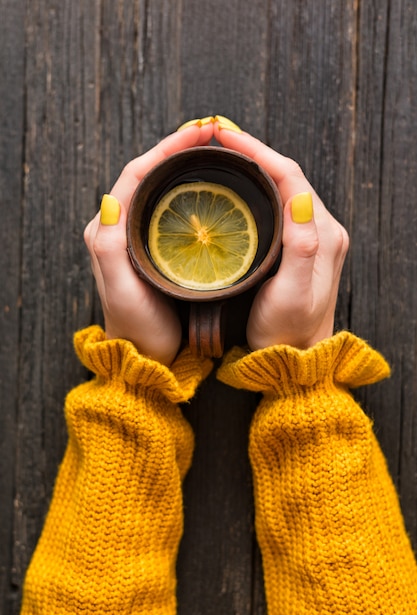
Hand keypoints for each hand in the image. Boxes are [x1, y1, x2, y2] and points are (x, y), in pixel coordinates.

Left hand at [84, 122, 213, 364]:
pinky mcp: (151, 248)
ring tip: (212, 151)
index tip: (197, 134)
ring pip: (158, 188)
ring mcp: (135, 237)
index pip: (135, 175)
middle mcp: (117, 228)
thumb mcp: (123, 290)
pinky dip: (187, 189)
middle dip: (176, 149)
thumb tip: (111, 198)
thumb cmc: (137, 327)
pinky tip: (208, 187)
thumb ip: (109, 246)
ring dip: (182, 165)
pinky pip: (167, 207)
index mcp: (106, 230)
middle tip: (210, 134)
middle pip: (147, 174)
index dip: (166, 149)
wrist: (146, 356)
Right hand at [214, 122, 348, 349]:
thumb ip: (300, 248)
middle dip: (255, 151)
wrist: (295, 358)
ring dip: (257, 166)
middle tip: (219, 138)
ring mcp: (313, 238)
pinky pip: (281, 205)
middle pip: (289, 176)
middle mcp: (322, 231)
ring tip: (225, 154)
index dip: (258, 151)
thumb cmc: (287, 332)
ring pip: (285, 188)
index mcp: (322, 235)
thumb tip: (301, 197)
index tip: (225, 136)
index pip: (291, 177)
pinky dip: (259, 187)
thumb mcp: (291, 294)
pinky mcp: (302, 247)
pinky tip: (239, 186)